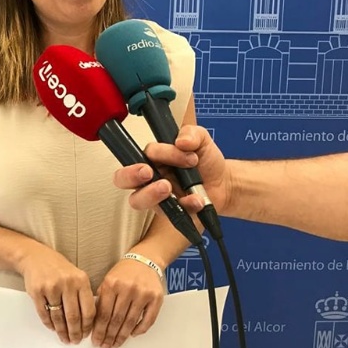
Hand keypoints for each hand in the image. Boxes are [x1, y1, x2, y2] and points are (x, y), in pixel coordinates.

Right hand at [18, 245, 95, 344]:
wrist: (35, 257)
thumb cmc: (58, 268)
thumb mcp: (76, 275)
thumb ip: (84, 294)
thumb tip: (88, 321)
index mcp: (81, 280)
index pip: (89, 310)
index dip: (87, 326)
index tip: (85, 334)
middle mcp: (67, 283)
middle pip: (74, 317)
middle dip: (75, 333)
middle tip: (74, 340)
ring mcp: (51, 287)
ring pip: (58, 317)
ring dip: (62, 331)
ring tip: (64, 338)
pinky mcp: (37, 291)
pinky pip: (44, 313)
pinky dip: (49, 324)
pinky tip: (53, 328)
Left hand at [90, 257, 163, 347]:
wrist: (145, 260)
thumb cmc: (124, 271)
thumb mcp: (107, 279)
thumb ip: (101, 298)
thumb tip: (94, 321)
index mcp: (112, 284)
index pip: (103, 314)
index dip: (99, 330)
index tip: (96, 340)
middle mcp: (127, 289)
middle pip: (116, 320)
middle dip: (109, 336)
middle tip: (105, 346)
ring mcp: (143, 294)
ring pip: (130, 322)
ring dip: (122, 336)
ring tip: (115, 344)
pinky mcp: (156, 298)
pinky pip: (148, 320)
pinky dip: (139, 330)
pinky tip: (132, 334)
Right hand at [113, 124, 230, 213]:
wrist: (224, 182)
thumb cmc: (206, 160)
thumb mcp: (201, 139)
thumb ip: (191, 133)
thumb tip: (181, 141)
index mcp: (151, 158)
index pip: (136, 157)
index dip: (140, 158)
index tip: (152, 159)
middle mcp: (149, 178)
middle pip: (122, 180)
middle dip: (130, 176)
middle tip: (148, 173)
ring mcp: (157, 197)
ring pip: (138, 201)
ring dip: (150, 194)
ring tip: (169, 188)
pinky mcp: (170, 212)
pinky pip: (168, 213)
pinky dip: (184, 205)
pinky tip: (196, 199)